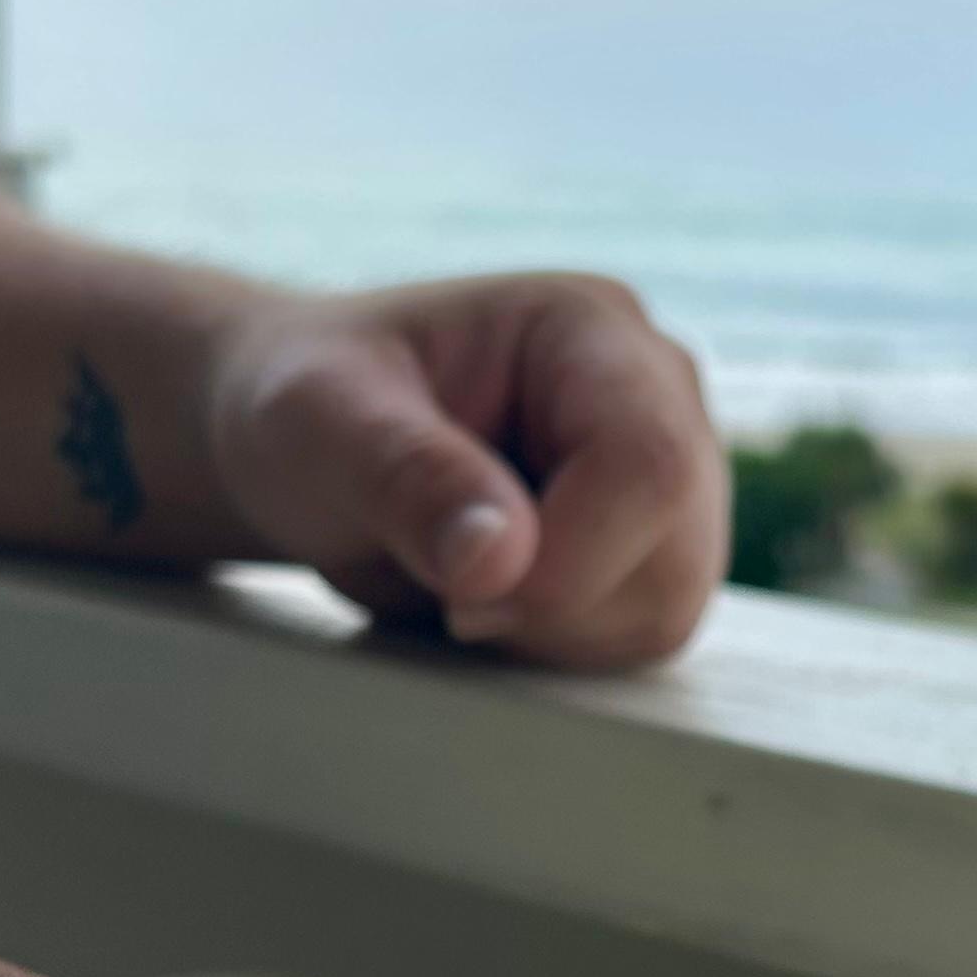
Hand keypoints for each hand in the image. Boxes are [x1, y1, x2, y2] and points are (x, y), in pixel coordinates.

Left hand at [205, 274, 726, 669]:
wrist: (299, 438)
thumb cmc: (304, 401)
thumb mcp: (316, 419)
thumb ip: (404, 475)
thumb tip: (500, 561)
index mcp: (589, 329)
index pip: (651, 464)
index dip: (571, 558)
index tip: (461, 590)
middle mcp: (655, 395)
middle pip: (677, 554)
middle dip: (554, 608)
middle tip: (447, 592)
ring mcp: (668, 476)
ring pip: (666, 610)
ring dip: (552, 634)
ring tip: (459, 584)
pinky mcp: (651, 547)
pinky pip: (639, 637)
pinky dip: (556, 647)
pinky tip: (490, 601)